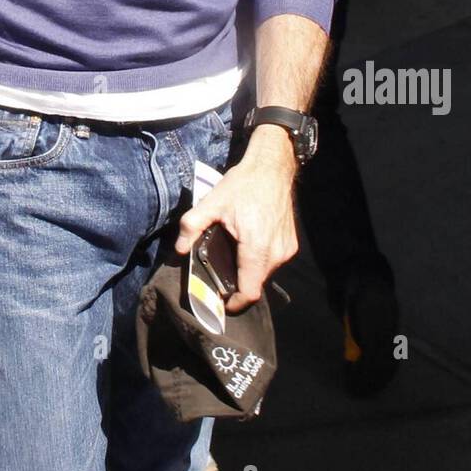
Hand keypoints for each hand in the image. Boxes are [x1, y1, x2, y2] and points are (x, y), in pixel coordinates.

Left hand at [175, 125, 297, 313]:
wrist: (272, 168)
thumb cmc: (243, 184)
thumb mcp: (211, 202)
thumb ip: (192, 226)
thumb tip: (179, 250)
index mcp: (256, 248)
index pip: (249, 292)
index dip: (234, 303)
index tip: (220, 302)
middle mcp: (276, 253)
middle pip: (255, 284)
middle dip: (237, 285)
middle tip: (219, 275)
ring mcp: (286, 250)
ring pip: (265, 274)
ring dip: (249, 272)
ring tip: (232, 257)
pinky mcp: (291, 244)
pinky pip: (273, 262)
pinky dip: (259, 261)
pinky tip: (246, 246)